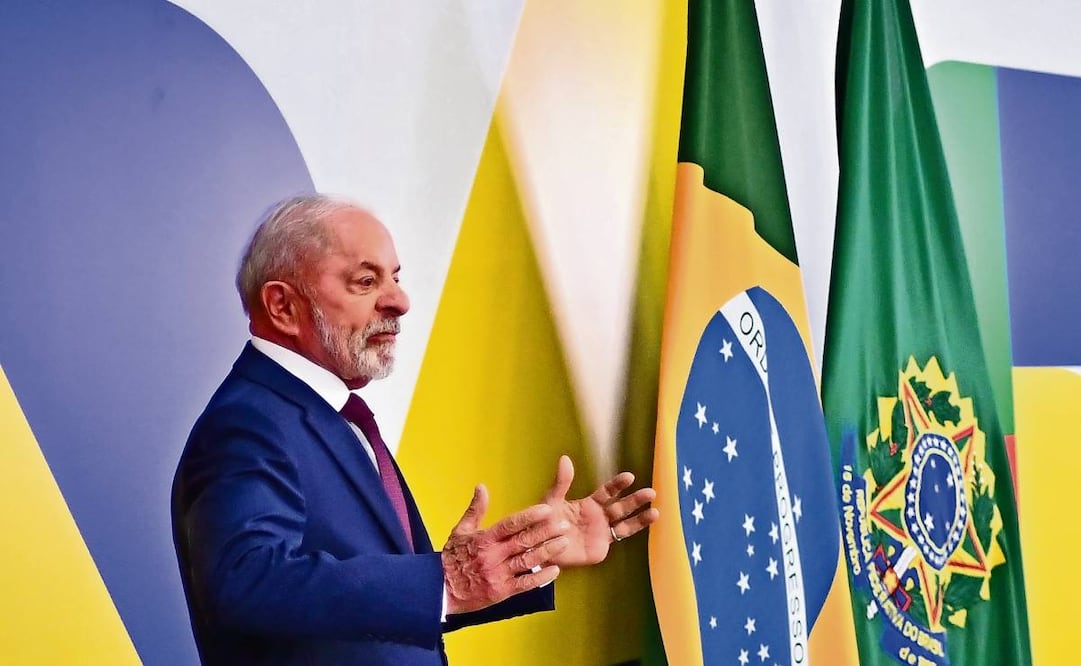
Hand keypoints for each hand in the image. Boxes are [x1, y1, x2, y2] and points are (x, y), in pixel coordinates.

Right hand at [442, 484, 568, 614]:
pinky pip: (525, 583)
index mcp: (484, 539)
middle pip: (523, 541)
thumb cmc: (452, 558)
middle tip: (564, 524)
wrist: (441, 590)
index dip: (529, 516)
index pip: (510, 524)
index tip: (547, 509)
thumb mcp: (460, 531)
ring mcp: (498, 574)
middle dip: (546, 532)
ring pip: (527, 561)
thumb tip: (481, 486)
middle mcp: (493, 556)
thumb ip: (475, 509)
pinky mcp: (502, 591)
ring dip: (548, 551)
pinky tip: (555, 571)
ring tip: (564, 542)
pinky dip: (541, 577)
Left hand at [542, 455, 658, 567]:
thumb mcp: (551, 501)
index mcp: (589, 504)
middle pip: (621, 506)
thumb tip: (565, 458)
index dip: (618, 484)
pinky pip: (620, 536)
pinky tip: (647, 524)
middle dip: (636, 500)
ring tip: (656, 511)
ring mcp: (602, 532)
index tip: (629, 477)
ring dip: (640, 517)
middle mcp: (599, 516)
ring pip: (625, 522)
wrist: (541, 548)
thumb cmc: (544, 523)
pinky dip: (634, 530)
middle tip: (651, 492)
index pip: (607, 492)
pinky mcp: (602, 546)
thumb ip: (561, 482)